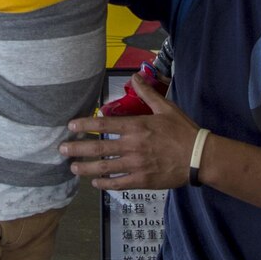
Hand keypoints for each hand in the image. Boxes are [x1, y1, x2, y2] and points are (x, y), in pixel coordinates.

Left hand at [61, 80, 198, 189]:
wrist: (198, 157)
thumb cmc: (183, 131)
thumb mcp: (166, 108)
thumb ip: (147, 93)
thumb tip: (135, 76)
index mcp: (136, 127)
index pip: (104, 125)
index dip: (84, 125)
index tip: (70, 126)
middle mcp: (132, 146)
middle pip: (98, 148)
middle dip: (77, 149)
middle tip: (62, 149)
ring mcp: (135, 165)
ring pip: (104, 168)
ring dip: (86, 168)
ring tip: (73, 168)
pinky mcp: (141, 181)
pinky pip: (118, 183)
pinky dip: (104, 184)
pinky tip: (95, 183)